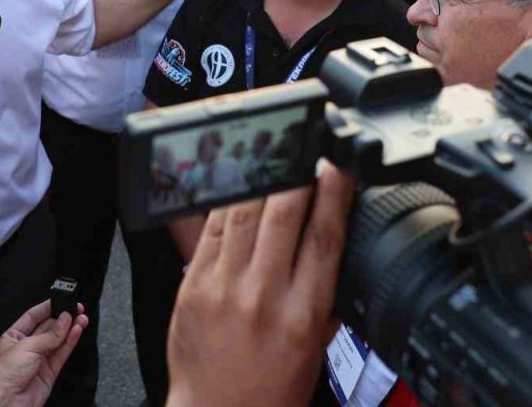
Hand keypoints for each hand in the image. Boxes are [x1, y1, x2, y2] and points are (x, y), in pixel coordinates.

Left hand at [0, 299, 88, 406]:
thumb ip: (50, 334)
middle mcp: (27, 347)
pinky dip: (70, 342)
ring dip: (70, 329)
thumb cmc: (4, 375)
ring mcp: (38, 360)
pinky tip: (77, 331)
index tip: (61, 300)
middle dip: (61, 318)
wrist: (7, 402)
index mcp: (14, 337)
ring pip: (57, 341)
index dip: (47, 308)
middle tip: (75, 309)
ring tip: (81, 318)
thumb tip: (65, 320)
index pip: (33, 317)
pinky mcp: (49, 372)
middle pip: (47, 328)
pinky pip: (61, 353)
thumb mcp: (27, 346)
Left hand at [166, 161, 356, 406]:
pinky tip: (238, 185)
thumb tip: (334, 241)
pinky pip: (212, 227)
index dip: (334, 194)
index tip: (338, 166)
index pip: (325, 238)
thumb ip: (324, 293)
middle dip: (297, 173)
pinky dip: (227, 202)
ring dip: (261, 177)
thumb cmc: (270, 387)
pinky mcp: (193, 284)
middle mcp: (264, 296)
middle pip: (284, 214)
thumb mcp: (316, 345)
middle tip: (305, 148)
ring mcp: (223, 287)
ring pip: (244, 211)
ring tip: (273, 155)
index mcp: (305, 314)